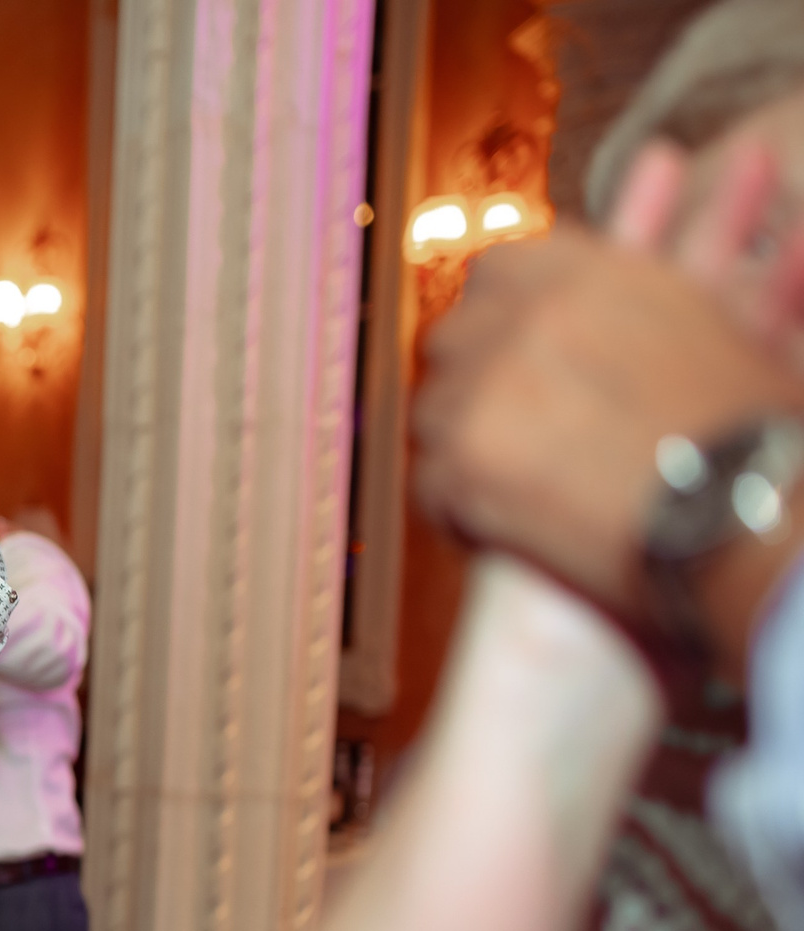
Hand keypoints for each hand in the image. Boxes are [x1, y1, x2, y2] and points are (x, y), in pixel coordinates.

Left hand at [411, 141, 803, 616]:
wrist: (743, 519)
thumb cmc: (753, 430)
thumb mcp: (725, 318)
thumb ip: (690, 254)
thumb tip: (693, 159)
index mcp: (589, 277)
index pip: (502, 267)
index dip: (507, 308)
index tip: (517, 342)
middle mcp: (526, 322)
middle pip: (454, 336)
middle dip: (477, 374)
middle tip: (508, 418)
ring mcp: (485, 394)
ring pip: (434, 409)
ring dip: (465, 438)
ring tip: (512, 473)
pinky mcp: (463, 468)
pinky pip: (428, 480)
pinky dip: (459, 504)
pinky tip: (499, 519)